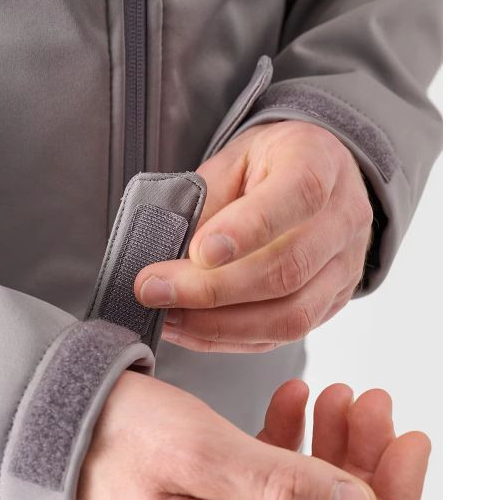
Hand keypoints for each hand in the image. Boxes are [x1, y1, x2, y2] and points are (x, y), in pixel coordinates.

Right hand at [76, 372, 429, 499]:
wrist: (48, 428)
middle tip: (371, 399)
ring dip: (331, 447)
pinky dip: (292, 443)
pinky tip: (294, 400)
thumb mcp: (203, 453)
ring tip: (337, 392)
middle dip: (365, 463)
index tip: (409, 440)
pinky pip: (270, 485)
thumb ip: (285, 488)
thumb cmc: (114, 436)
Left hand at [134, 121, 372, 351]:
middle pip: (288, 268)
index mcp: (320, 163)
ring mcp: (344, 269)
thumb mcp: (233, 160)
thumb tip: (170, 253)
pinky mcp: (330, 305)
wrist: (315, 179)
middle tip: (155, 290)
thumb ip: (207, 198)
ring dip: (218, 325)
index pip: (298, 195)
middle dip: (212, 289)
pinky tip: (186, 329)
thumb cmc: (265, 167)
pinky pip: (280, 337)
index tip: (197, 252)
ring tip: (166, 317)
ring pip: (290, 316)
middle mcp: (344, 219)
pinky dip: (226, 339)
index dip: (248, 229)